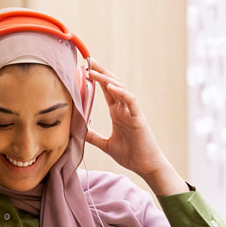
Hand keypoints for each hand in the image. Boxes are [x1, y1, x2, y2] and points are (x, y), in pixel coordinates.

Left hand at [86, 62, 187, 194]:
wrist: (146, 166)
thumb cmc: (131, 155)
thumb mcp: (106, 145)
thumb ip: (93, 137)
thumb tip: (79, 132)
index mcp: (117, 112)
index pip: (106, 90)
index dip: (96, 78)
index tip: (84, 68)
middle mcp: (124, 109)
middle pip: (112, 84)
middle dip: (100, 71)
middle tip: (88, 60)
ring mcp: (132, 112)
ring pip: (120, 89)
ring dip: (106, 79)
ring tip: (93, 71)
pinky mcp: (139, 118)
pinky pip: (130, 101)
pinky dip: (121, 92)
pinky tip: (110, 86)